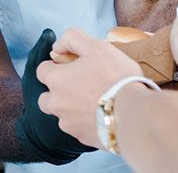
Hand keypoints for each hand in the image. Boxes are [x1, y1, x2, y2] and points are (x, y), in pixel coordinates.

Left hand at [34, 29, 143, 147]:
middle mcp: (57, 104)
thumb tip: (58, 45)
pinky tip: (102, 115)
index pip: (42, 70)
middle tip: (80, 86)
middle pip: (46, 97)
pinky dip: (86, 122)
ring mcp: (68, 123)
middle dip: (57, 91)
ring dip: (71, 109)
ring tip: (93, 102)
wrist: (135, 115)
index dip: (56, 66)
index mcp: (57, 80)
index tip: (71, 66)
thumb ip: (73, 38)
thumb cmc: (116, 78)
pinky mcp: (82, 138)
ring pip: (61, 115)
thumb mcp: (96, 46)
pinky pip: (78, 128)